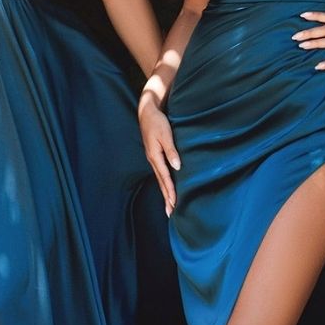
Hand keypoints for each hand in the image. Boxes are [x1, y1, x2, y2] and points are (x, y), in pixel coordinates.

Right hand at [138, 95, 179, 216]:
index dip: (170, 192)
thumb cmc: (157, 122)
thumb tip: (177, 167)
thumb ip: (171, 151)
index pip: (164, 178)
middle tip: (170, 213)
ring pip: (160, 178)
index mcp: (155, 156)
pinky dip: (164, 182)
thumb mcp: (165, 134)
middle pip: (161, 182)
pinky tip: (167, 186)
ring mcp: (153, 157)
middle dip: (166, 198)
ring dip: (165, 192)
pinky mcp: (155, 154)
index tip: (174, 205)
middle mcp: (153, 159)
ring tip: (169, 205)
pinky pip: (161, 172)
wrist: (147, 111)